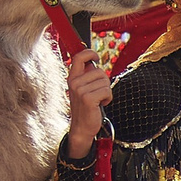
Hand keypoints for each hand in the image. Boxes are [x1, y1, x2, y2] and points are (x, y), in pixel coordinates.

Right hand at [63, 45, 114, 161]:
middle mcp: (74, 82)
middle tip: (99, 93)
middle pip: (99, 71)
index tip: (96, 57)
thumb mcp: (83, 89)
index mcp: (72, 77)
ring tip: (99, 100)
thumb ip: (86, 76)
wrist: (82, 127)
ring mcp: (80, 90)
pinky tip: (101, 104)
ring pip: (105, 82)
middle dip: (104, 82)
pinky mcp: (87, 98)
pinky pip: (106, 91)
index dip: (89, 53)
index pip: (79, 57)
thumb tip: (93, 62)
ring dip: (106, 92)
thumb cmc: (86, 107)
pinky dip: (108, 98)